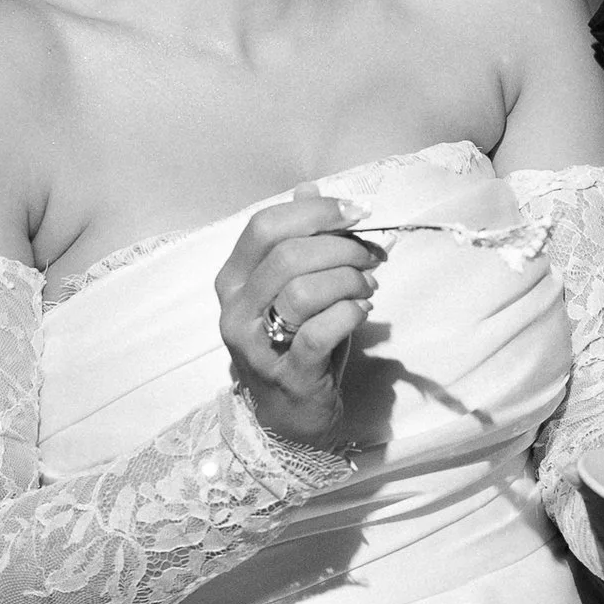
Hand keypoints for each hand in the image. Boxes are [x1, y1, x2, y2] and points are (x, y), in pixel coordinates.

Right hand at [216, 191, 380, 450]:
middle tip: (369, 258)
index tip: (356, 213)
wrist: (290, 415)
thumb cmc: (294, 342)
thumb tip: (309, 188)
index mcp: (234, 279)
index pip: (265, 226)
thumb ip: (297, 238)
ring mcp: (256, 345)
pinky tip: (361, 313)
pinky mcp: (286, 374)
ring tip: (367, 288)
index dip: (314, 211)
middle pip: (288, 255)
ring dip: (348, 281)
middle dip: (341, 248)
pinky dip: (349, 314)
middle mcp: (236, 309)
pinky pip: (320, 332)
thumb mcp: (293, 287)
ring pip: (303, 291)